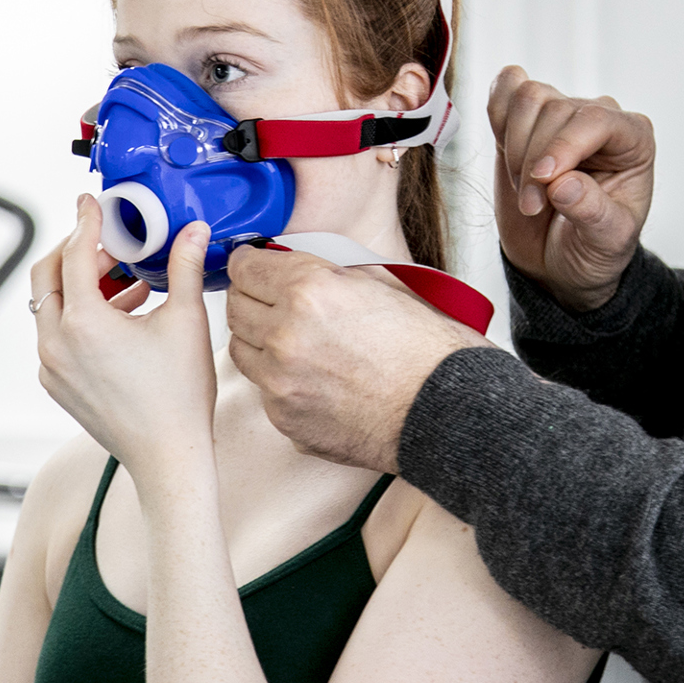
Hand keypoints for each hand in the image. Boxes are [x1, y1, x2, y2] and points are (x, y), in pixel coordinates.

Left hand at [32, 196, 217, 485]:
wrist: (168, 455)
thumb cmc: (178, 397)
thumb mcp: (186, 321)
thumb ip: (185, 268)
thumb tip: (194, 232)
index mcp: (84, 322)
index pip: (75, 253)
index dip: (86, 222)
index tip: (91, 203)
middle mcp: (56, 343)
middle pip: (47, 275)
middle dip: (75, 249)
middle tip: (106, 238)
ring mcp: (52, 366)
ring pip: (50, 306)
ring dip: (80, 284)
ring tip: (125, 279)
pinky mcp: (57, 383)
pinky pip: (57, 334)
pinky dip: (79, 315)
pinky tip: (120, 316)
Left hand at [225, 248, 487, 471]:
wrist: (447, 411)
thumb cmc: (426, 349)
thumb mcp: (381, 284)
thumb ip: (328, 273)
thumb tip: (294, 267)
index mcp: (309, 290)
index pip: (245, 267)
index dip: (249, 263)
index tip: (253, 265)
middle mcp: (285, 334)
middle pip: (236, 307)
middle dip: (252, 298)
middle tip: (271, 298)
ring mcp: (280, 382)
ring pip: (241, 350)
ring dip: (260, 340)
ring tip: (293, 340)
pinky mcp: (285, 419)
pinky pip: (264, 390)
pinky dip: (280, 380)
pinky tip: (313, 377)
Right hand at [486, 66, 653, 310]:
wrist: (560, 259)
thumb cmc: (594, 248)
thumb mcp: (606, 241)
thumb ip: (591, 212)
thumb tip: (563, 184)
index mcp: (633, 138)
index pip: (596, 119)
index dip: (564, 145)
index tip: (543, 180)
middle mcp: (599, 117)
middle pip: (556, 108)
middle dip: (534, 162)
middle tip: (532, 207)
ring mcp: (561, 115)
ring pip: (529, 97)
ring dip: (515, 146)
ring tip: (525, 190)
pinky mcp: (526, 120)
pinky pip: (506, 91)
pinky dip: (498, 116)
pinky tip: (506, 152)